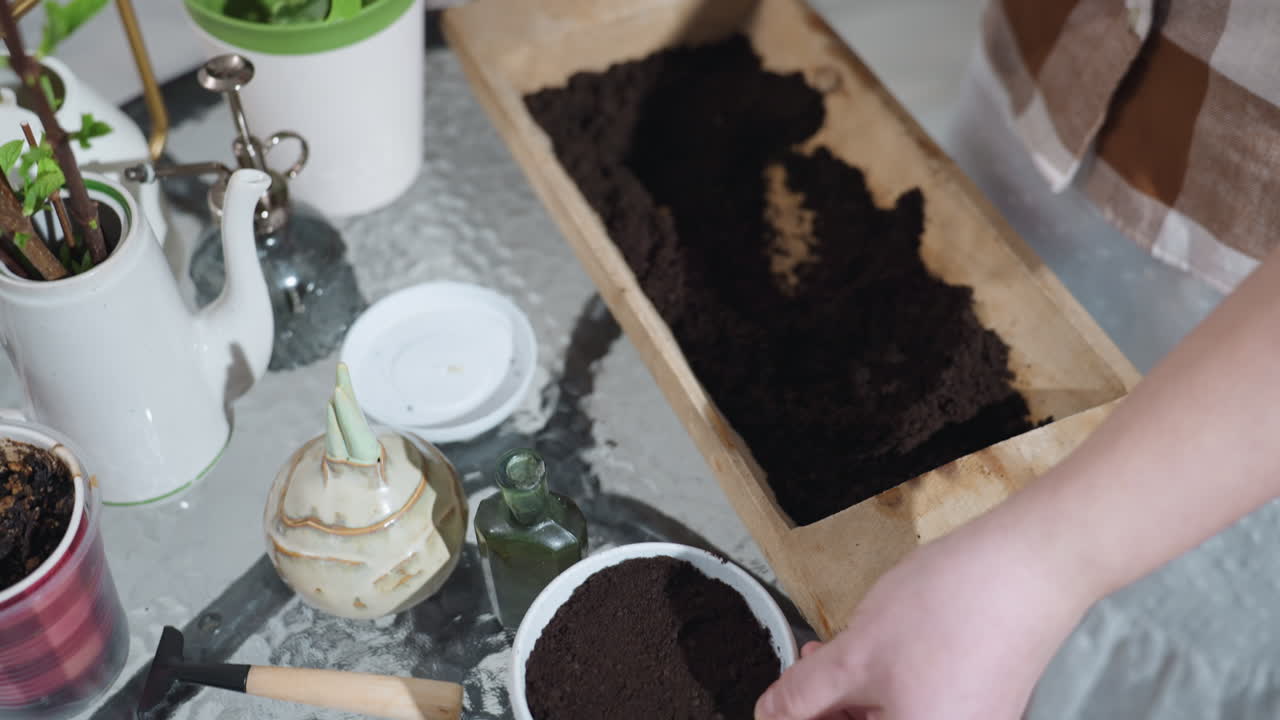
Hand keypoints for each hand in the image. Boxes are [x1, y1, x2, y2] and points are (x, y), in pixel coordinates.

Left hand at [754, 514, 1097, 719]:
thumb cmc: (956, 610)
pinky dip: (882, 691)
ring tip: (821, 661)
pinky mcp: (980, 708)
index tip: (779, 710)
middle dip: (824, 713)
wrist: (1028, 566)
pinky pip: (919, 709)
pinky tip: (861, 660)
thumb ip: (802, 696)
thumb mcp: (854, 656)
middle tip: (792, 684)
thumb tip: (770, 715)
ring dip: (848, 702)